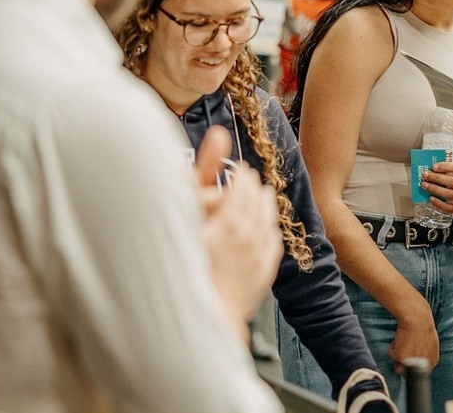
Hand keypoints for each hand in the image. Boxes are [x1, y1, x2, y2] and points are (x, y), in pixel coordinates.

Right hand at [195, 128, 282, 338]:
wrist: (195, 318)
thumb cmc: (180, 263)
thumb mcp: (185, 211)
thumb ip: (202, 170)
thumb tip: (220, 133)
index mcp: (231, 220)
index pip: (241, 186)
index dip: (238, 176)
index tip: (237, 170)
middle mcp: (250, 236)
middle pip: (256, 201)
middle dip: (251, 187)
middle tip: (247, 178)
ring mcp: (258, 258)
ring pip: (268, 221)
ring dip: (264, 205)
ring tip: (262, 193)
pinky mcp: (262, 276)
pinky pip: (272, 245)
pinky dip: (270, 230)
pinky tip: (267, 226)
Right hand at [390, 302, 438, 373]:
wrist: (417, 318)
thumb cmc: (424, 326)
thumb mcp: (431, 344)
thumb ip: (426, 355)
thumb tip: (419, 360)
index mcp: (432, 362)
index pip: (420, 372)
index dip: (413, 364)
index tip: (410, 356)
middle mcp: (422, 365)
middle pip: (408, 373)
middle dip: (404, 363)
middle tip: (404, 348)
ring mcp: (411, 362)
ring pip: (398, 367)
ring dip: (398, 356)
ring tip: (403, 342)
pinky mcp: (400, 357)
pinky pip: (392, 355)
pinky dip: (393, 347)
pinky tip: (400, 338)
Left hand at [422, 160, 452, 216]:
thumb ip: (447, 170)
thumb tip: (431, 168)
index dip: (446, 167)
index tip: (434, 167)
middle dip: (437, 178)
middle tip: (425, 175)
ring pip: (449, 194)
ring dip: (435, 189)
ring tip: (425, 185)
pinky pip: (449, 208)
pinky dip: (439, 203)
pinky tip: (431, 198)